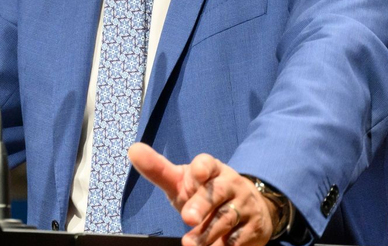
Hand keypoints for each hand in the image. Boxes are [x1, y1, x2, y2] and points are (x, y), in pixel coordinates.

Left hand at [129, 142, 274, 245]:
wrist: (247, 210)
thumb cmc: (205, 193)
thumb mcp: (182, 183)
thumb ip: (158, 170)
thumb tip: (133, 150)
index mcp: (212, 170)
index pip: (207, 163)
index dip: (202, 168)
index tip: (195, 174)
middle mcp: (230, 184)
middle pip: (216, 192)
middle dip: (202, 204)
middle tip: (187, 218)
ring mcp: (244, 205)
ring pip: (226, 219)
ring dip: (208, 233)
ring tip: (189, 244)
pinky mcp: (254, 227)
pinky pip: (240, 238)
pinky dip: (227, 244)